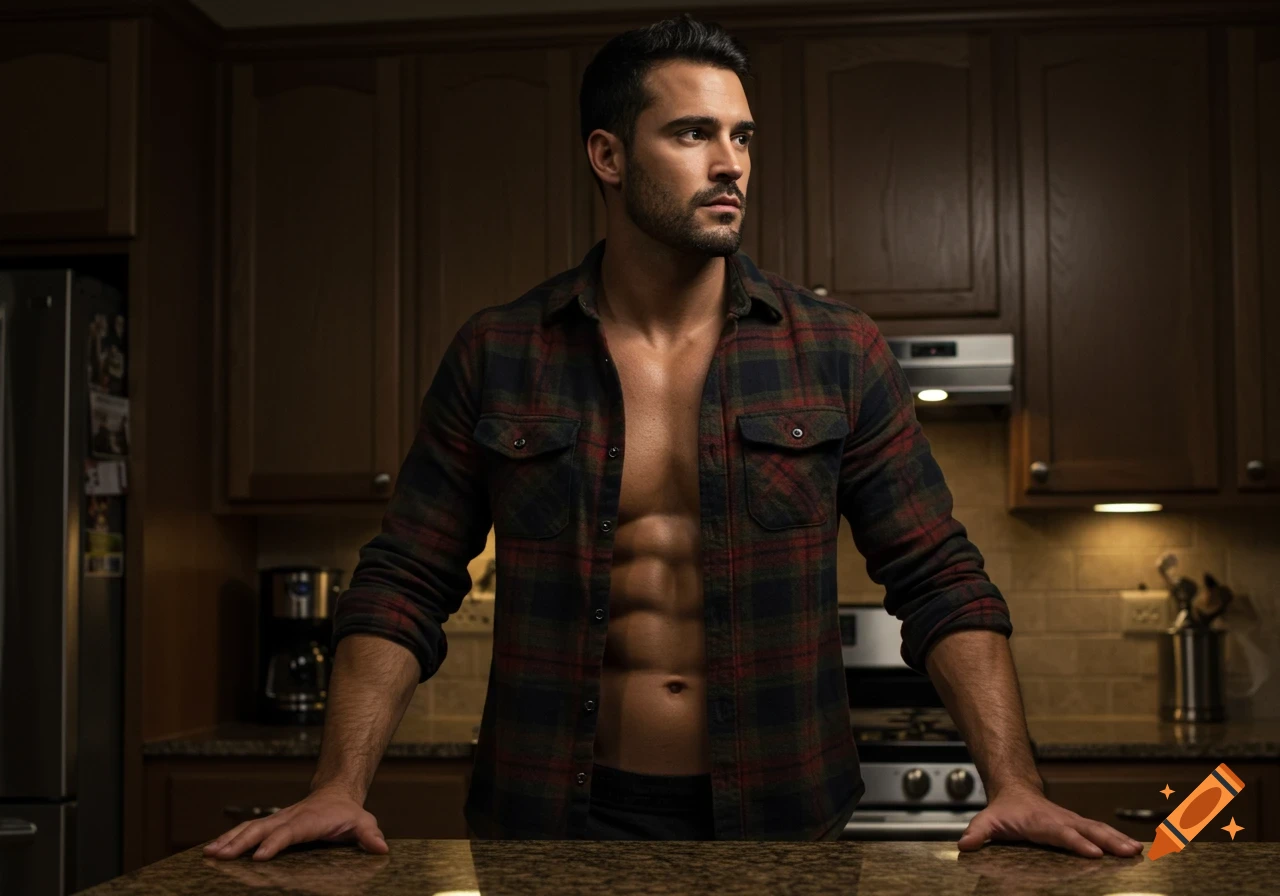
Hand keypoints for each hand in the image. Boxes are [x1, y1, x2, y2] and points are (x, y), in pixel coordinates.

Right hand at [202, 787, 387, 860]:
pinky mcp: (269, 824)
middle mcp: (288, 818)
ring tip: (208, 853)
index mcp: (309, 820)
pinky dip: (228, 839)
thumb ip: (370, 835)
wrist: (336, 793)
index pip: (289, 831)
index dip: (275, 843)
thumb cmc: (348, 813)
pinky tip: (211, 850)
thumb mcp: (363, 822)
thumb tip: (382, 847)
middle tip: (218, 855)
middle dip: (240, 842)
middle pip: (261, 829)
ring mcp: (277, 820)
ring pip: (249, 828)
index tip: (258, 856)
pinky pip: (246, 830)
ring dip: (228, 840)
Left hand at [957, 785, 1143, 857]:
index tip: (1093, 852)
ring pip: (1100, 829)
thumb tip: (965, 845)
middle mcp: (1061, 820)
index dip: (1076, 842)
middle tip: (1130, 852)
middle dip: (1109, 841)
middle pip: (1088, 830)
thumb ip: (977, 833)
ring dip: (1119, 840)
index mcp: (1041, 822)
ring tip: (1138, 852)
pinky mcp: (1081, 825)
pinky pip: (1103, 832)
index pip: (1061, 833)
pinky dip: (1119, 839)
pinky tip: (1136, 849)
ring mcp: (1073, 821)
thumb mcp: (987, 821)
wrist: (1016, 792)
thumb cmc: (1004, 811)